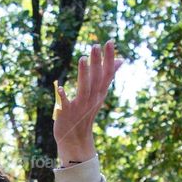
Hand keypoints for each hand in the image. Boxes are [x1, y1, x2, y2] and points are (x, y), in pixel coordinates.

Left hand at [53, 39, 122, 159]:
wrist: (75, 140)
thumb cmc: (85, 113)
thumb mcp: (99, 94)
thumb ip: (108, 76)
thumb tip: (121, 60)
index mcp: (99, 93)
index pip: (107, 74)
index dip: (109, 59)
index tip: (110, 42)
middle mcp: (92, 99)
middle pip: (96, 79)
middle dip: (96, 63)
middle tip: (95, 45)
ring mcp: (80, 107)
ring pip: (84, 90)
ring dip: (83, 75)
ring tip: (82, 59)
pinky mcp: (66, 114)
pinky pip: (65, 105)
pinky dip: (63, 98)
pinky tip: (59, 88)